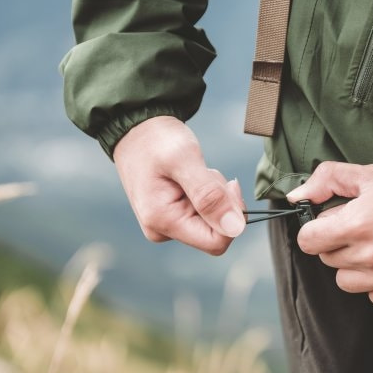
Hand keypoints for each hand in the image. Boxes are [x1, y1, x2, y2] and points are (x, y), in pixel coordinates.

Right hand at [113, 116, 244, 254]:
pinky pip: (204, 214)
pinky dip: (207, 194)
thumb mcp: (185, 160)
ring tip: (195, 172)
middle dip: (222, 202)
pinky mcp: (172, 217)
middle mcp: (162, 230)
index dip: (232, 216)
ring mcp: (166, 225)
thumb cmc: (157, 140)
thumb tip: (235, 227)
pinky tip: (192, 177)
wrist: (136, 129)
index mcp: (162, 221)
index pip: (217, 242)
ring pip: (213, 222)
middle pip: (216, 232)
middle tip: (206, 173)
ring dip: (215, 195)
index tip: (230, 184)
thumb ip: (210, 194)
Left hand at [286, 160, 372, 305]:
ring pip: (348, 283)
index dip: (316, 229)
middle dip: (338, 243)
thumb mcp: (372, 172)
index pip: (308, 242)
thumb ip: (328, 180)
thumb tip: (297, 196)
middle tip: (363, 225)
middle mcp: (372, 256)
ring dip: (355, 265)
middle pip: (328, 261)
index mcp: (356, 225)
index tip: (329, 223)